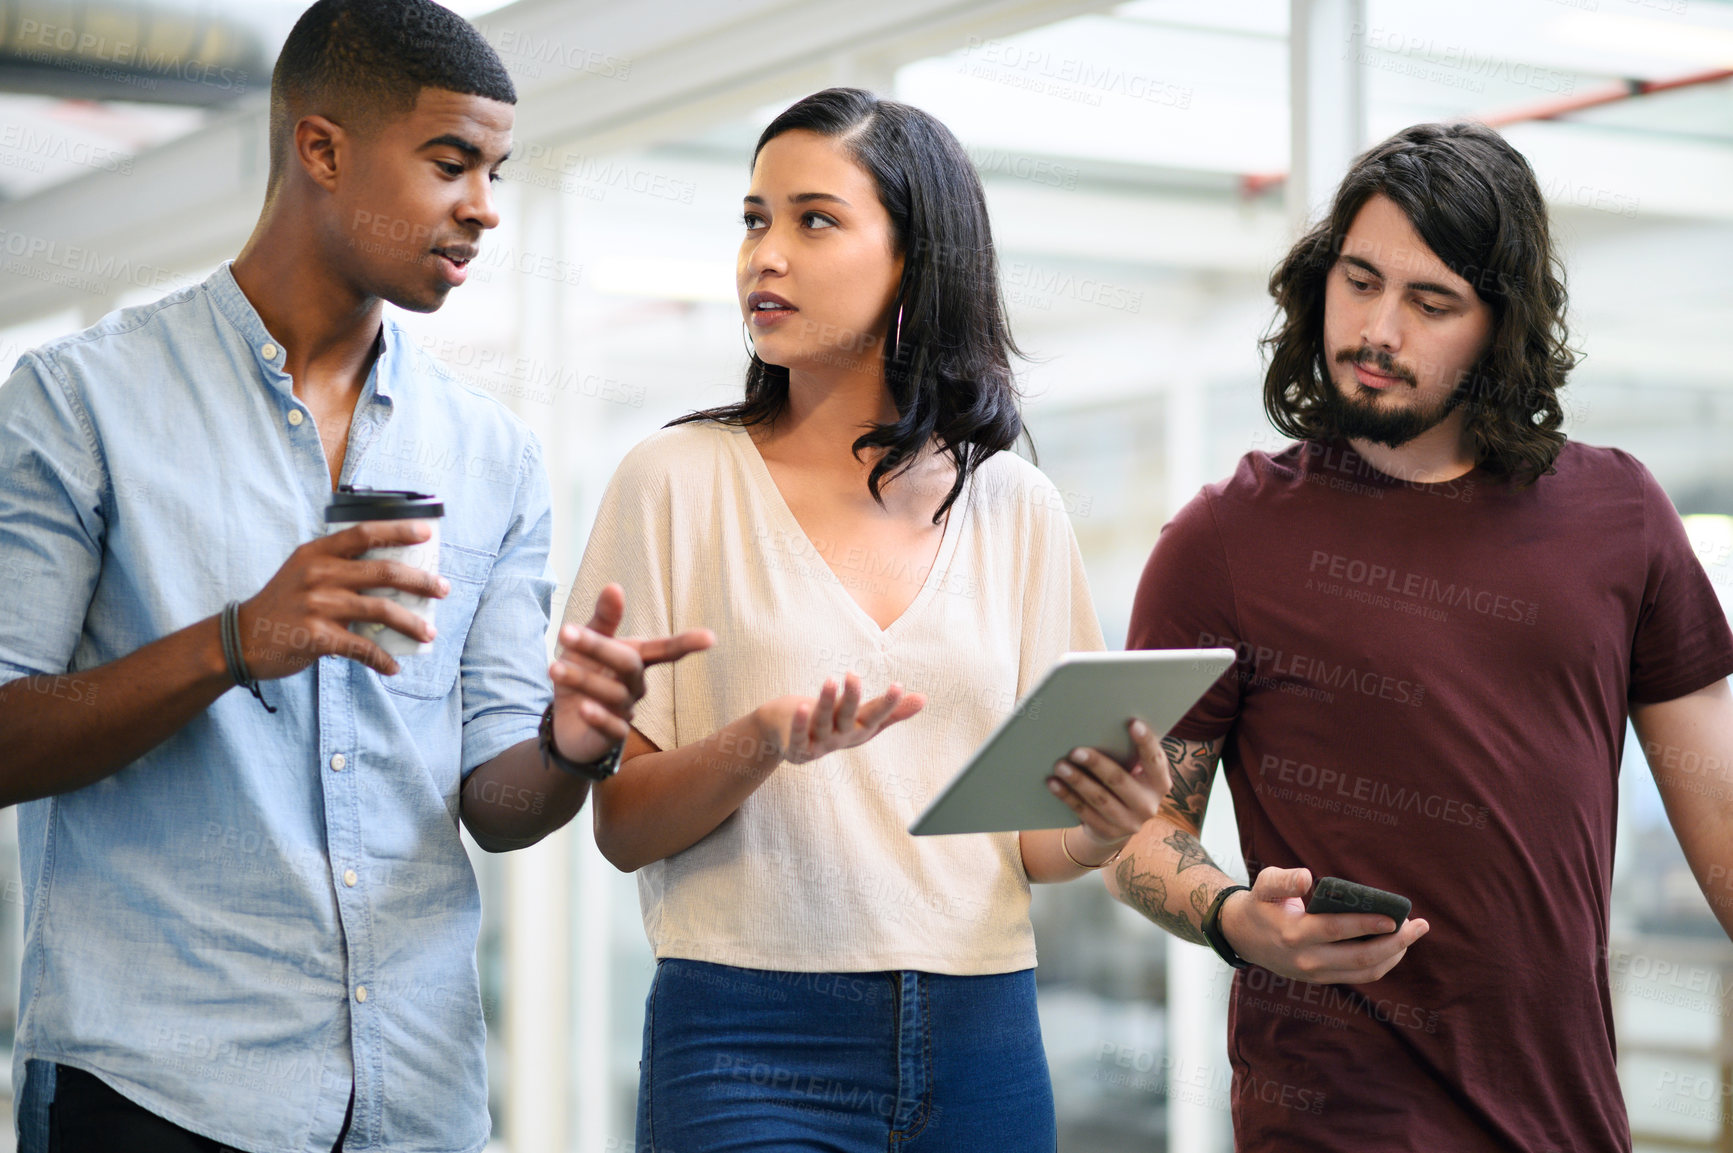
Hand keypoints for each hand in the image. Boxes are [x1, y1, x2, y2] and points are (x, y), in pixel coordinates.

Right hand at [239, 520, 449, 678]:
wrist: (241, 638)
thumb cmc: (281, 605)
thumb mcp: (303, 572)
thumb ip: (339, 568)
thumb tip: (393, 577)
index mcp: (317, 553)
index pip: (364, 533)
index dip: (399, 530)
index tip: (428, 532)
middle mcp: (319, 574)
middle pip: (384, 571)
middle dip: (421, 581)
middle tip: (443, 589)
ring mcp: (319, 605)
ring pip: (381, 609)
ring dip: (411, 624)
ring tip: (429, 633)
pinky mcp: (318, 636)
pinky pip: (363, 647)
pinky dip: (382, 659)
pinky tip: (393, 667)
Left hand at [549, 584, 714, 763]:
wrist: (565, 724)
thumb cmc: (583, 676)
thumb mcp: (585, 645)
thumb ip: (603, 619)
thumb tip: (614, 586)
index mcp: (635, 659)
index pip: (665, 650)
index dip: (687, 644)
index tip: (711, 638)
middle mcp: (636, 685)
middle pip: (628, 664)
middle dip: (598, 647)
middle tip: (565, 632)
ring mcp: (626, 711)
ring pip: (612, 693)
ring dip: (581, 679)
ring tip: (554, 668)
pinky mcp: (612, 737)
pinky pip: (612, 728)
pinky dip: (599, 717)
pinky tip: (584, 709)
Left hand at [754, 672, 924, 764]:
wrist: (790, 740)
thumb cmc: (832, 723)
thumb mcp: (863, 718)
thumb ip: (890, 710)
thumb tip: (925, 698)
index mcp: (859, 730)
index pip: (875, 716)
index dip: (888, 704)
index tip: (898, 685)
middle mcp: (841, 738)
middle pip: (847, 717)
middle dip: (851, 698)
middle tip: (854, 674)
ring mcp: (819, 745)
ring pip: (822, 723)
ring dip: (826, 702)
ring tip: (830, 679)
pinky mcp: (797, 748)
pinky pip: (799, 737)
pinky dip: (800, 724)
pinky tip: (802, 707)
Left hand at [1046, 718, 1172, 862]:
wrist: (1118, 826)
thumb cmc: (1125, 784)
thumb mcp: (1134, 772)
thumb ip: (1128, 755)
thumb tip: (1099, 725)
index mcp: (1159, 783)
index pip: (1155, 760)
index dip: (1146, 742)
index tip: (1133, 723)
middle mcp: (1149, 804)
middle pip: (1120, 780)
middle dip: (1097, 764)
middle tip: (1076, 751)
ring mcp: (1129, 822)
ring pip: (1099, 798)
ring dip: (1077, 781)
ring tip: (1060, 765)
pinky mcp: (1108, 831)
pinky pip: (1084, 811)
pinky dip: (1067, 796)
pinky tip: (1053, 783)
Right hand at [1219, 866, 1429, 983]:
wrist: (1243, 936)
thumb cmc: (1261, 903)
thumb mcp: (1265, 884)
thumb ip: (1284, 879)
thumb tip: (1307, 878)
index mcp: (1293, 933)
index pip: (1337, 930)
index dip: (1368, 924)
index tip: (1394, 917)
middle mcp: (1306, 959)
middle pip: (1360, 957)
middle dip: (1395, 943)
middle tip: (1419, 926)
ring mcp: (1315, 973)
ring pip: (1365, 971)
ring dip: (1394, 955)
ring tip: (1412, 935)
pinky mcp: (1322, 978)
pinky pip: (1359, 975)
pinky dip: (1382, 963)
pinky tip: (1395, 947)